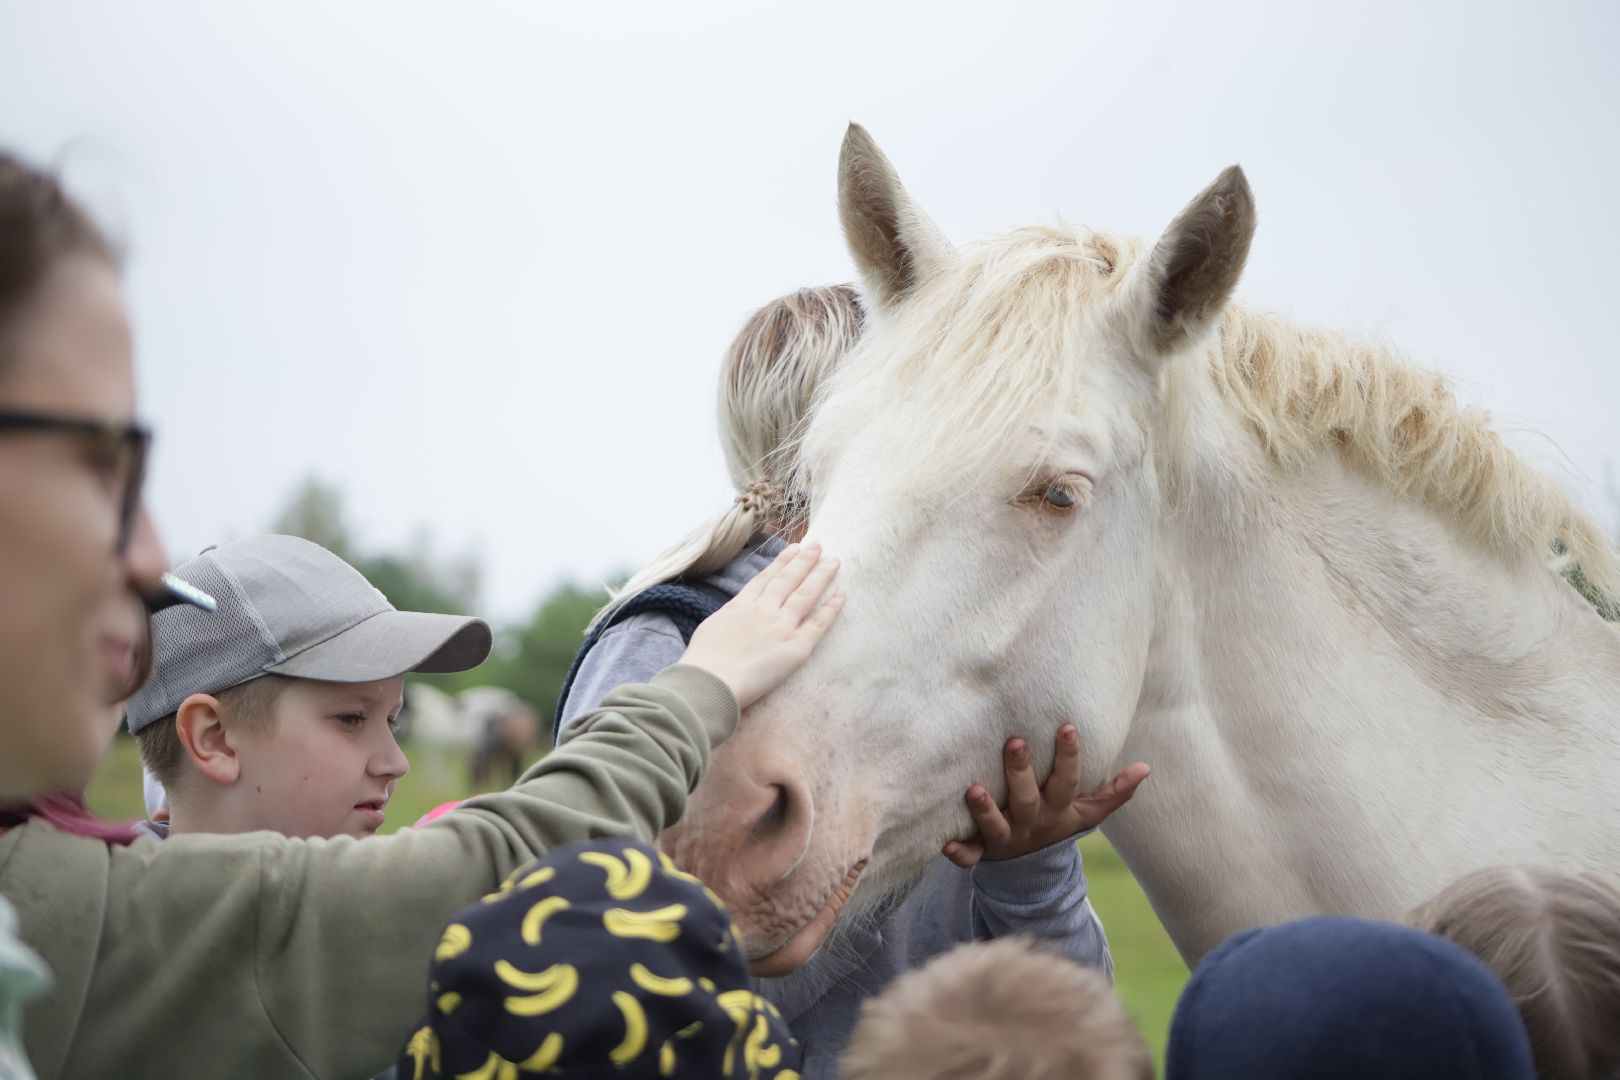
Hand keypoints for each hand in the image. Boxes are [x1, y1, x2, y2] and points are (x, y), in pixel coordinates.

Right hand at [680, 542, 843, 708]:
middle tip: (818, 546)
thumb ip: (729, 617)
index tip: (794, 548)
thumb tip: (735, 613)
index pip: (766, 578)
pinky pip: (818, 624)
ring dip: (821, 575)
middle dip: (804, 560)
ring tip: (834, 560)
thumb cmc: (702, 662)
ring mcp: (781, 627)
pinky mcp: (795, 648)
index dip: (782, 562)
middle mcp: (764, 611)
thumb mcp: (710, 627)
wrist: (709, 682)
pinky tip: (842, 595)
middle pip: (788, 580)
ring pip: (805, 595)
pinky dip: (831, 609)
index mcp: (741, 605)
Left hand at [943, 724, 1149, 866]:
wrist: (1030, 872)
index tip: (1066, 726)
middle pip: (1027, 799)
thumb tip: (1146, 767)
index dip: (1070, 757)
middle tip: (1014, 741)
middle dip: (1020, 772)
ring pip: (994, 826)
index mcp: (1058, 811)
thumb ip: (1115, 792)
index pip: (1067, 782)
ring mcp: (1005, 839)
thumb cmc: (1057, 822)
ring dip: (984, 810)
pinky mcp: (981, 853)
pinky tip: (945, 844)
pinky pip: (969, 857)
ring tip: (973, 789)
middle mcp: (1031, 824)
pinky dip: (958, 853)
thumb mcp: (1086, 813)